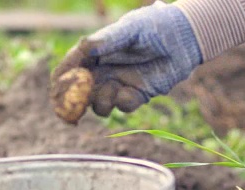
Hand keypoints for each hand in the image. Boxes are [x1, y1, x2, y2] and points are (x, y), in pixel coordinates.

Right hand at [51, 0, 201, 117]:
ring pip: (99, 104)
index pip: (71, 68)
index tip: (59, 90)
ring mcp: (119, 83)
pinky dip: (124, 102)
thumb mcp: (131, 28)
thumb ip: (109, 39)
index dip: (62, 80)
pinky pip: (124, 106)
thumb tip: (84, 48)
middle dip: (73, 103)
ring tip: (111, 91)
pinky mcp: (137, 95)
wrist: (185, 38)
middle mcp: (104, 70)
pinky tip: (132, 92)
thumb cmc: (156, 25)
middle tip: (72, 110)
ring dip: (101, 102)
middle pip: (79, 92)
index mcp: (96, 51)